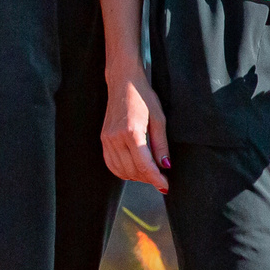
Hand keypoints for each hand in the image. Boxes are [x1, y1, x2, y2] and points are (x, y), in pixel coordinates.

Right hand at [101, 67, 170, 187]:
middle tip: (161, 178)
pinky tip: (134, 169)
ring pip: (121, 171)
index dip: (156, 179)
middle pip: (133, 170)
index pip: (144, 165)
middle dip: (148, 178)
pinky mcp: (103, 140)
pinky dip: (123, 172)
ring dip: (137, 177)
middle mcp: (115, 138)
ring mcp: (107, 139)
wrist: (123, 83)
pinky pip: (111, 164)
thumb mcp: (159, 119)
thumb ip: (161, 145)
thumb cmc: (144, 97)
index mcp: (131, 132)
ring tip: (149, 173)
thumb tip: (165, 166)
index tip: (166, 186)